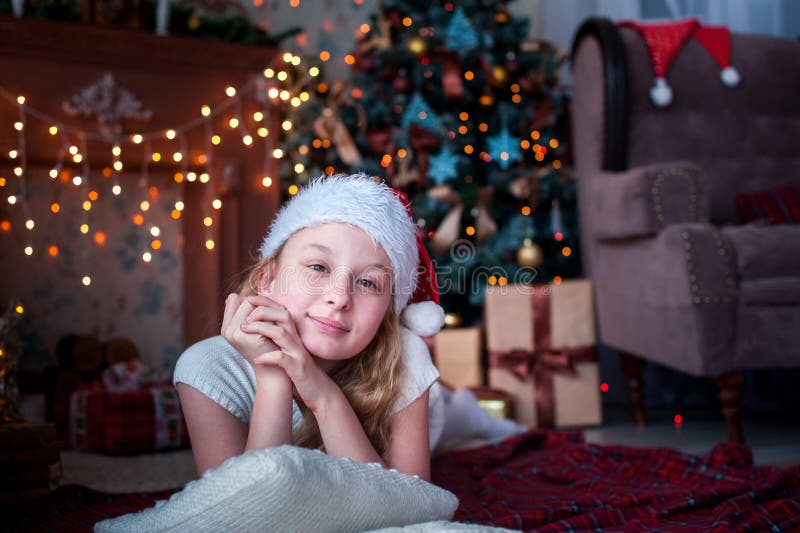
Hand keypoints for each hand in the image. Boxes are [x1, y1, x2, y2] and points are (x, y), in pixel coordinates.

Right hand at [220, 293, 280, 367]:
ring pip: (253, 305)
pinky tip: (275, 331)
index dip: (248, 302)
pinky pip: (262, 315)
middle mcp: (227, 331)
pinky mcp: (250, 337)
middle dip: (260, 306)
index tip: (259, 314)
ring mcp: (237, 334)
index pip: (233, 298)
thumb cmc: (264, 346)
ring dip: (267, 312)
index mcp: (225, 328)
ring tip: (272, 326)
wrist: (273, 370)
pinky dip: (272, 320)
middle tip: (270, 320)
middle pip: (245, 300)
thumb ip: (243, 313)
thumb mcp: (249, 330)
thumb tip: (240, 296)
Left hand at [242, 295, 334, 412]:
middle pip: (283, 314)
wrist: (318, 390)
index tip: (248, 298)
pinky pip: (282, 358)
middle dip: (262, 311)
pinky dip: (268, 357)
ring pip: (281, 333)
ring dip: (261, 328)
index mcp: (293, 333)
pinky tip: (257, 359)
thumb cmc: (299, 369)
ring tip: (243, 330)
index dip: (265, 300)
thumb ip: (278, 335)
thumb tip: (260, 323)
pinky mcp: (297, 368)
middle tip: (244, 317)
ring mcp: (297, 353)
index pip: (280, 309)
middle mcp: (296, 339)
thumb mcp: (289, 349)